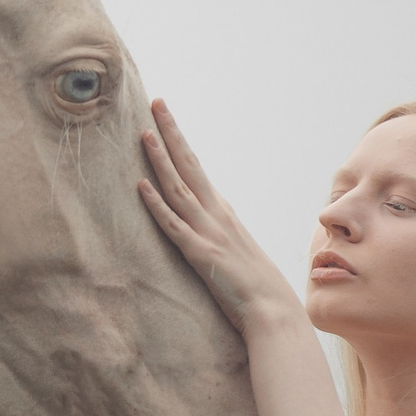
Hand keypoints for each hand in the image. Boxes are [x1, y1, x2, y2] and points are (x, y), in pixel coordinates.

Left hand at [136, 100, 297, 336]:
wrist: (274, 312)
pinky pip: (173, 226)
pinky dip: (156, 205)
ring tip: (144, 133)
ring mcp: (209, 233)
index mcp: (223, 213)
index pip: (196, 169)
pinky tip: (141, 186)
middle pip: (189, 166)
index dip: (179, 143)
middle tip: (157, 103)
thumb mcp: (235, 253)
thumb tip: (206, 228)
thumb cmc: (255, 287)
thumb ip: (218, 237)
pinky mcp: (201, 255)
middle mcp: (217, 216)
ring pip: (178, 189)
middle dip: (171, 133)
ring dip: (160, 160)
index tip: (165, 118)